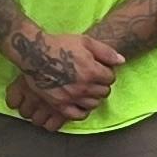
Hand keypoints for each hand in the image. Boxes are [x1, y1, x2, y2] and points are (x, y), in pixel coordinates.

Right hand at [4, 29, 121, 130]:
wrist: (35, 53)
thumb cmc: (60, 45)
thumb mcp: (85, 41)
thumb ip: (106, 52)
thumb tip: (121, 61)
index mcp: (92, 71)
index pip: (110, 78)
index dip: (106, 72)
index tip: (100, 70)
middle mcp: (84, 87)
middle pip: (104, 92)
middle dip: (101, 85)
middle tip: (93, 79)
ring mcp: (72, 97)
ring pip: (93, 104)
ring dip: (93, 97)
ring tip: (86, 90)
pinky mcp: (60, 105)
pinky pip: (78, 115)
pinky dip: (82, 111)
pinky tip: (80, 103)